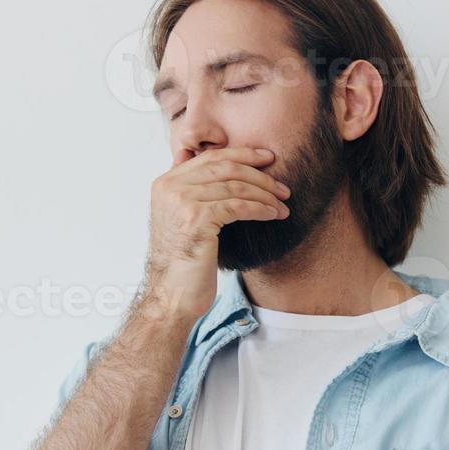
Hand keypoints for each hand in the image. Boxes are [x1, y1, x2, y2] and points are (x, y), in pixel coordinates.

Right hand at [141, 148, 290, 323]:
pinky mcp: (196, 219)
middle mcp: (170, 187)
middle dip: (259, 175)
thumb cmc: (184, 261)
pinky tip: (273, 214)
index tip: (267, 158)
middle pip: (224, 167)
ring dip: (265, 194)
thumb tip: (221, 168)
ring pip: (234, 186)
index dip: (242, 154)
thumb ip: (194, 192)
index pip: (210, 157)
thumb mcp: (184, 218)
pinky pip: (237, 206)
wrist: (172, 294)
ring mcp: (181, 201)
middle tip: (282, 187)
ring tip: (283, 204)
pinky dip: (260, 208)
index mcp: (166, 182)